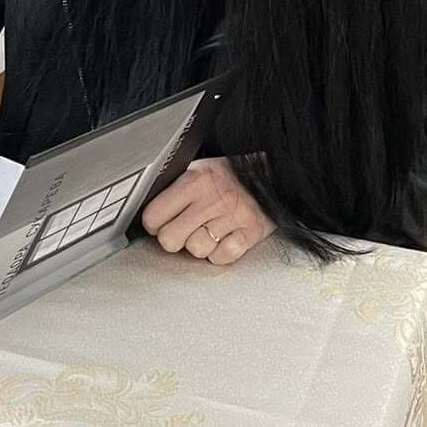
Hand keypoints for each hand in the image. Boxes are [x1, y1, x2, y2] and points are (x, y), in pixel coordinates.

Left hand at [141, 158, 274, 266]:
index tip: (159, 223)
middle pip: (170, 238)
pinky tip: (224, 239)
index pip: (154, 214)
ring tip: (208, 231)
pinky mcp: (250, 233)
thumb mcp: (202, 168)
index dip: (153, 223)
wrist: (275, 174)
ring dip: (200, 245)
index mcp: (196, 179)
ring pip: (196, 250)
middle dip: (173, 239)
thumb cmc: (235, 174)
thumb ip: (177, 187)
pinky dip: (221, 253)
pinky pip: (222, 257)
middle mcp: (213, 198)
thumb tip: (151, 209)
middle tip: (181, 232)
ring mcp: (233, 217)